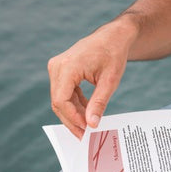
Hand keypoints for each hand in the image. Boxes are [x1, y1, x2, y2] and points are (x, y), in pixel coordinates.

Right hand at [48, 21, 135, 138]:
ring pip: (60, 99)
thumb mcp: (110, 81)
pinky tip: (87, 112)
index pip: (62, 100)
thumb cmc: (113, 54)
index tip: (86, 130)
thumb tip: (91, 124)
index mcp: (68, 67)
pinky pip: (64, 92)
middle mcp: (57, 66)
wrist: (113, 36)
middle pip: (58, 101)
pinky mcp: (61, 70)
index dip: (72, 118)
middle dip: (71, 120)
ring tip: (88, 126)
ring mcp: (57, 67)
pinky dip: (74, 104)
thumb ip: (99, 103)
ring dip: (73, 113)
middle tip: (85, 135)